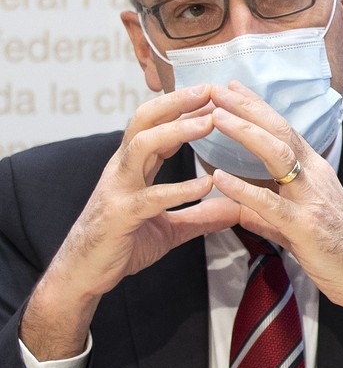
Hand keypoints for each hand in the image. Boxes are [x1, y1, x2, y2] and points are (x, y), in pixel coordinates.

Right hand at [21, 86, 238, 358]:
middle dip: (176, 102)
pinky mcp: (118, 216)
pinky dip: (179, 188)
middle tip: (210, 90)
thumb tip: (236, 209)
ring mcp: (117, 190)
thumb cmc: (121, 245)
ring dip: (177, 131)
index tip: (214, 93)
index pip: (156, 124)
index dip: (183, 106)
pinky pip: (149, 196)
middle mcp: (122, 170)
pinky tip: (206, 184)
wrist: (81, 277)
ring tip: (210, 122)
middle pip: (144, 121)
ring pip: (142, 146)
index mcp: (132, 167)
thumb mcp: (169, 227)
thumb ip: (200, 215)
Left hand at [205, 83, 342, 341]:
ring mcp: (312, 199)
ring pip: (278, 156)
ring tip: (217, 118)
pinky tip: (219, 178)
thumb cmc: (337, 249)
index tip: (234, 88)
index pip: (284, 130)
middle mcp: (316, 177)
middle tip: (220, 89)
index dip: (258, 108)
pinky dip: (243, 188)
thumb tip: (239, 208)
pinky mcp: (305, 225)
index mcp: (315, 172)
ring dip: (246, 133)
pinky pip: (269, 202)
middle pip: (281, 132)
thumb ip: (268, 212)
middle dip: (249, 108)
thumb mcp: (299, 223)